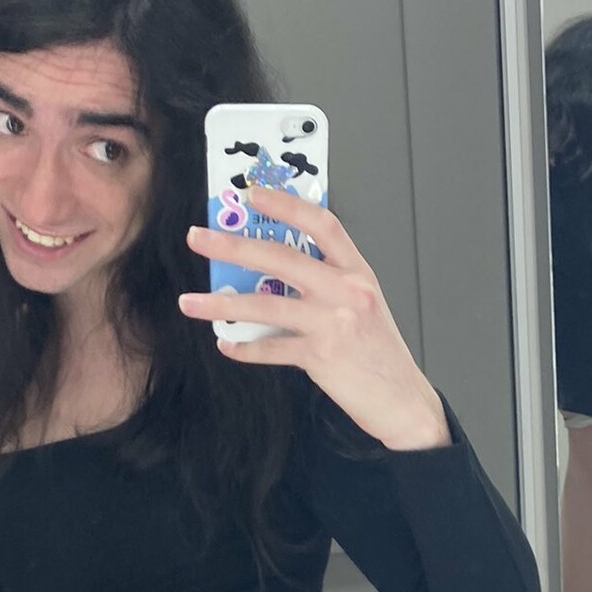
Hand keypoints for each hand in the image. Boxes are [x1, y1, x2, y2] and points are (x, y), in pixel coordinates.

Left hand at [179, 190, 450, 451]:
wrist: (401, 398)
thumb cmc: (378, 351)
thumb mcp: (362, 304)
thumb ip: (327, 282)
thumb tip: (271, 271)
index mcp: (357, 273)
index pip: (322, 224)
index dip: (286, 204)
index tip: (253, 194)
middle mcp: (346, 292)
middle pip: (281, 258)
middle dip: (233, 246)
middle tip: (199, 238)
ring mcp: (333, 323)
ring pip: (266, 305)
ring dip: (222, 303)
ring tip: (190, 302)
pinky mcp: (321, 356)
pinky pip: (271, 348)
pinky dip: (245, 347)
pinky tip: (226, 343)